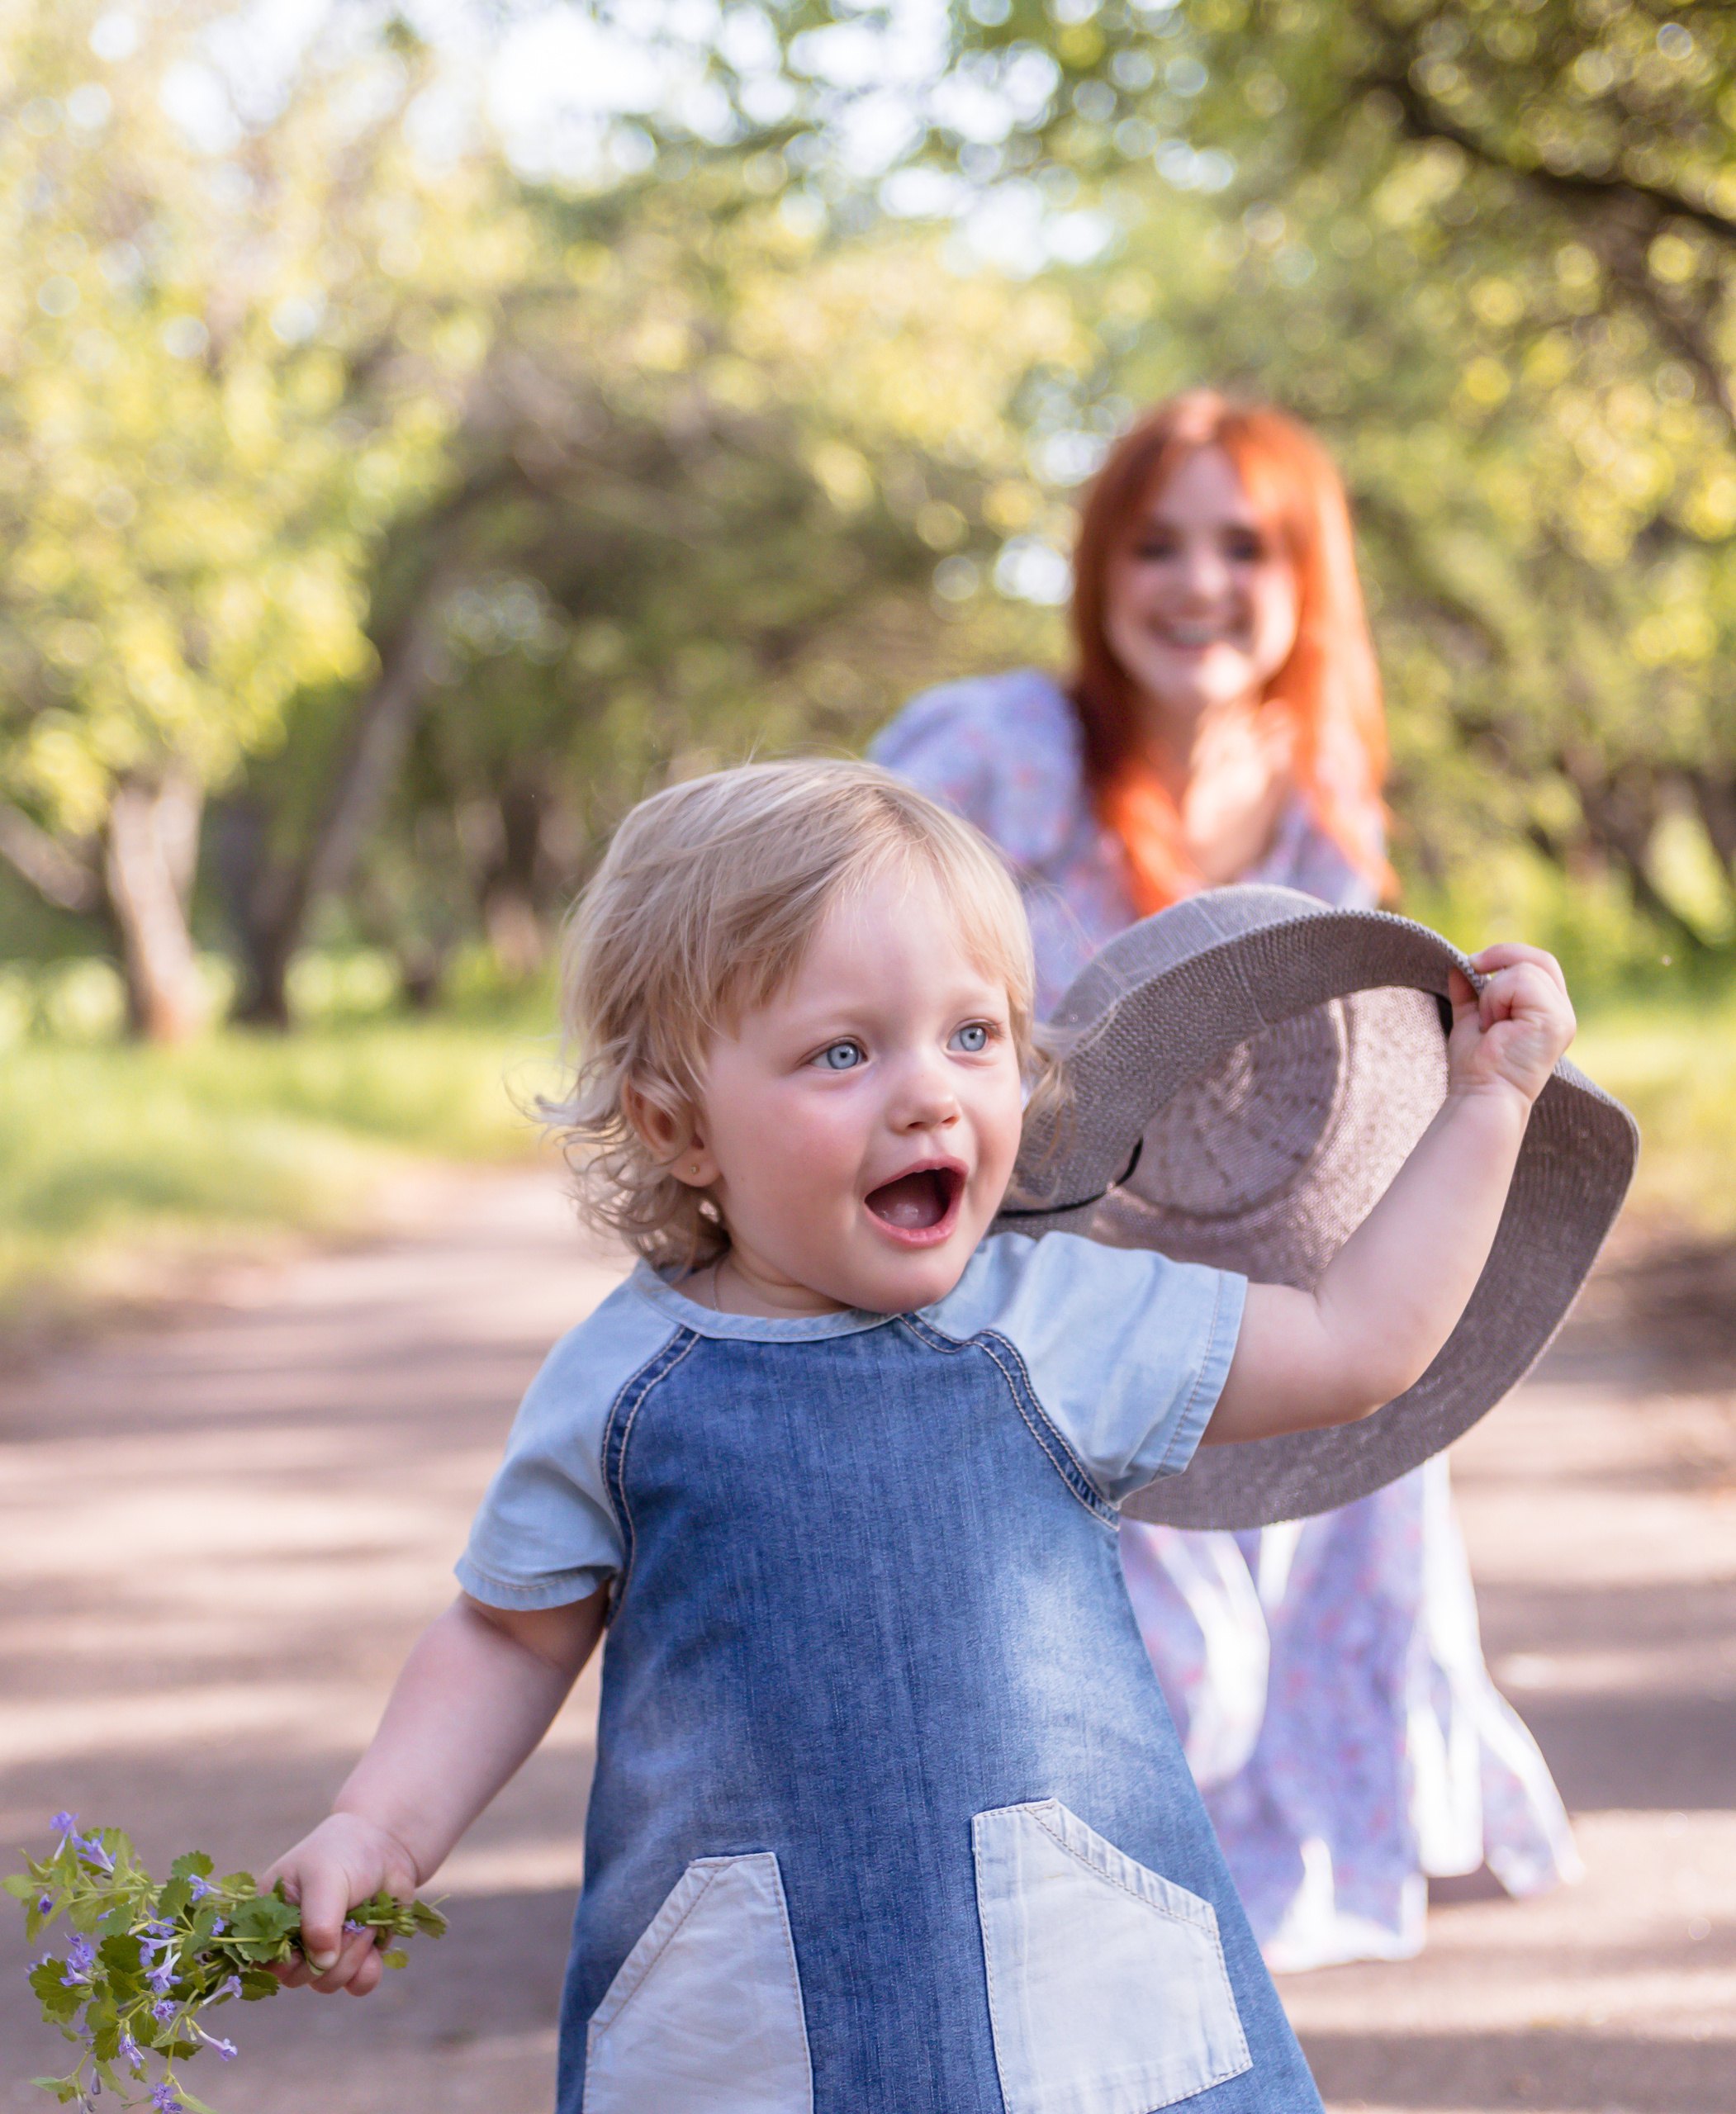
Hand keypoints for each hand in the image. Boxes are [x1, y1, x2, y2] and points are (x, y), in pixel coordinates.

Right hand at [261, 1811, 419, 1997]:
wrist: (385, 1845)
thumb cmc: (344, 1853)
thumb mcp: (325, 1877)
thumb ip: (318, 1920)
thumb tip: (322, 1963)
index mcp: (271, 1917)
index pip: (262, 1958)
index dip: (285, 1961)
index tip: (307, 1945)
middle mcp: (292, 1939)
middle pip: (297, 1978)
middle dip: (328, 1955)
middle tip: (350, 1922)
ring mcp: (323, 1950)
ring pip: (327, 1983)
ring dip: (352, 1957)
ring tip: (366, 1923)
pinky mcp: (353, 1956)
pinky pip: (357, 1984)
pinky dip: (369, 1969)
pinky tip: (375, 1941)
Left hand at [1445, 943, 1575, 1108]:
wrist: (1482, 1095)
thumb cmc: (1477, 1067)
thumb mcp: (1471, 1020)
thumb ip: (1470, 994)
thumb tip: (1459, 967)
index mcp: (1548, 1012)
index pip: (1539, 965)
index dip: (1508, 955)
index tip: (1473, 963)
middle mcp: (1563, 1013)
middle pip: (1541, 959)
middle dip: (1502, 955)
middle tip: (1472, 964)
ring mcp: (1563, 1017)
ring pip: (1525, 970)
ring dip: (1493, 993)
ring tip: (1489, 1024)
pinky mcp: (1556, 1020)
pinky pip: (1521, 982)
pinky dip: (1496, 999)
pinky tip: (1494, 1025)